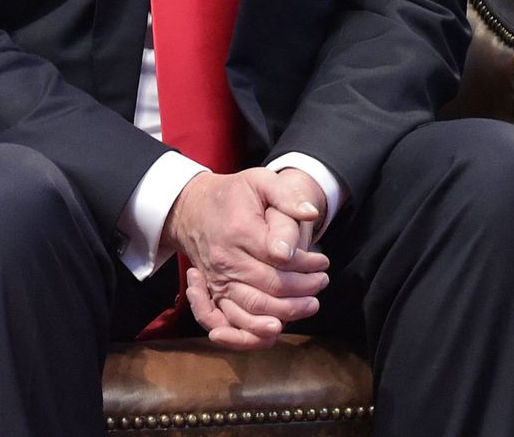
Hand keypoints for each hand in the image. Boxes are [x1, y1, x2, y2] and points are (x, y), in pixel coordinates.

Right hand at [165, 169, 329, 349]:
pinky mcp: (213, 292)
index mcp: (239, 232)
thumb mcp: (260, 181)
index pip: (281, 260)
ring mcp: (217, 279)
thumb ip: (286, 195)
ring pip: (252, 309)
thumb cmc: (233, 195)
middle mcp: (225, 260)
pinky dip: (249, 333)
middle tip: (321, 283)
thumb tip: (310, 214)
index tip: (322, 261)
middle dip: (303, 291)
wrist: (191, 208)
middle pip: (270, 288)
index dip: (308, 265)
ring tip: (308, 306)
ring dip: (285, 314)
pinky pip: (228, 321)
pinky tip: (274, 329)